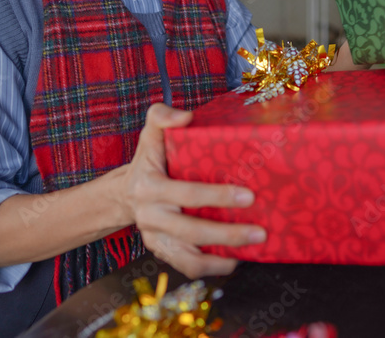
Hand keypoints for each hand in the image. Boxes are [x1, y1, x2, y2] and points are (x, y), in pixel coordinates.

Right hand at [117, 103, 265, 278]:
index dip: (218, 196)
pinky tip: (235, 259)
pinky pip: (187, 267)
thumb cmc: (148, 161)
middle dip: (228, 233)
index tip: (248, 195)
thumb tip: (186, 117)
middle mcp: (150, 216)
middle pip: (191, 231)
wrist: (124, 194)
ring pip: (188, 257)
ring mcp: (155, 238)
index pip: (187, 193)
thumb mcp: (151, 134)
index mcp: (149, 186)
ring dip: (222, 256)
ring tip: (253, 249)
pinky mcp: (162, 252)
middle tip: (260, 231)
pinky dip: (212, 268)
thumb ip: (162, 117)